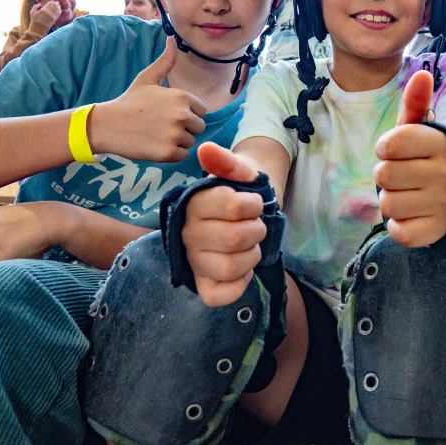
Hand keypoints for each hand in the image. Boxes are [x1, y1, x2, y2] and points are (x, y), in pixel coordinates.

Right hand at [29, 0, 61, 30]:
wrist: (38, 29)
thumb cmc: (34, 21)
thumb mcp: (32, 12)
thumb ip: (35, 6)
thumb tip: (40, 3)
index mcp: (43, 10)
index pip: (49, 4)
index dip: (52, 1)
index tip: (52, 1)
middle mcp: (48, 12)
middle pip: (54, 5)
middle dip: (56, 3)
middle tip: (56, 2)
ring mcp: (52, 16)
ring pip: (57, 9)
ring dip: (58, 6)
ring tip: (58, 5)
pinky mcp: (54, 19)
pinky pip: (58, 13)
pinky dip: (59, 10)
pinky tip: (59, 9)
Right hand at [89, 37, 206, 161]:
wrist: (107, 125)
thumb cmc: (129, 101)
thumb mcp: (147, 78)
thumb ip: (165, 61)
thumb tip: (172, 39)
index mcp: (182, 97)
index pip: (202, 110)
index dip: (187, 113)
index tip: (168, 113)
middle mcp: (182, 115)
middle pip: (198, 127)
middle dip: (184, 128)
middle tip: (161, 125)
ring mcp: (175, 135)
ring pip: (190, 142)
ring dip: (177, 141)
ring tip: (156, 134)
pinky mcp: (168, 153)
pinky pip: (182, 155)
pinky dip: (171, 154)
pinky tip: (155, 145)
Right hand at [182, 142, 267, 306]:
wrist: (243, 210)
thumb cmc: (241, 191)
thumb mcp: (239, 171)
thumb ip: (227, 162)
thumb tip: (205, 148)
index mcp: (194, 204)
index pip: (230, 206)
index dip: (252, 204)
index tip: (253, 203)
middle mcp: (189, 234)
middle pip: (233, 239)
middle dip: (257, 230)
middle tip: (256, 225)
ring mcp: (194, 260)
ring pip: (229, 268)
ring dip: (252, 256)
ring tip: (251, 245)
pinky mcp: (203, 283)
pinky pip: (217, 295)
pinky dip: (238, 285)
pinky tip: (244, 270)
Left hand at [374, 70, 445, 247]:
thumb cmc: (431, 159)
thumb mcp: (423, 131)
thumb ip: (415, 104)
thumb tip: (422, 72)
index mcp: (440, 143)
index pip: (391, 144)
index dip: (385, 148)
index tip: (395, 151)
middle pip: (383, 175)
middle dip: (387, 176)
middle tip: (405, 177)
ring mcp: (444, 204)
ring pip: (387, 203)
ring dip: (392, 201)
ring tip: (410, 195)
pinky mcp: (438, 231)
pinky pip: (399, 231)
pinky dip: (399, 226)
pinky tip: (414, 216)